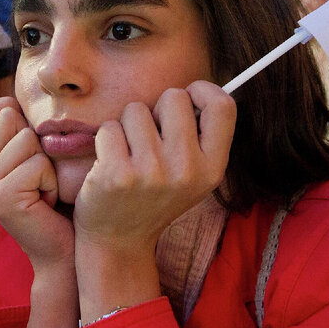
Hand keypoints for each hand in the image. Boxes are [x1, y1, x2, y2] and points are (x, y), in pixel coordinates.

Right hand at [0, 97, 72, 270]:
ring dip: (48, 165)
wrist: (64, 253)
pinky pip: (37, 164)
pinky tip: (46, 204)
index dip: (12, 114)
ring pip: (26, 139)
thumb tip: (12, 99)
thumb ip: (23, 133)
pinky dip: (52, 182)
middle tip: (42, 181)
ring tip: (45, 192)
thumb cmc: (61, 205)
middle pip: (9, 118)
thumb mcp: (40, 161)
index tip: (32, 149)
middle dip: (39, 145)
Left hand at [73, 82, 235, 254]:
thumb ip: (200, 135)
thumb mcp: (191, 175)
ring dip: (127, 127)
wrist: (118, 240)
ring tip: (129, 156)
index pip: (223, 106)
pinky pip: (109, 127)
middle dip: (157, 110)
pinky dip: (105, 140)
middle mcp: (187, 170)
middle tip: (150, 139)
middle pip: (174, 97)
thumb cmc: (154, 196)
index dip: (203, 91)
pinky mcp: (118, 175)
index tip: (188, 97)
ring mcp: (152, 173)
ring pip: (136, 110)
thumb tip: (197, 87)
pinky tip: (109, 165)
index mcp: (213, 168)